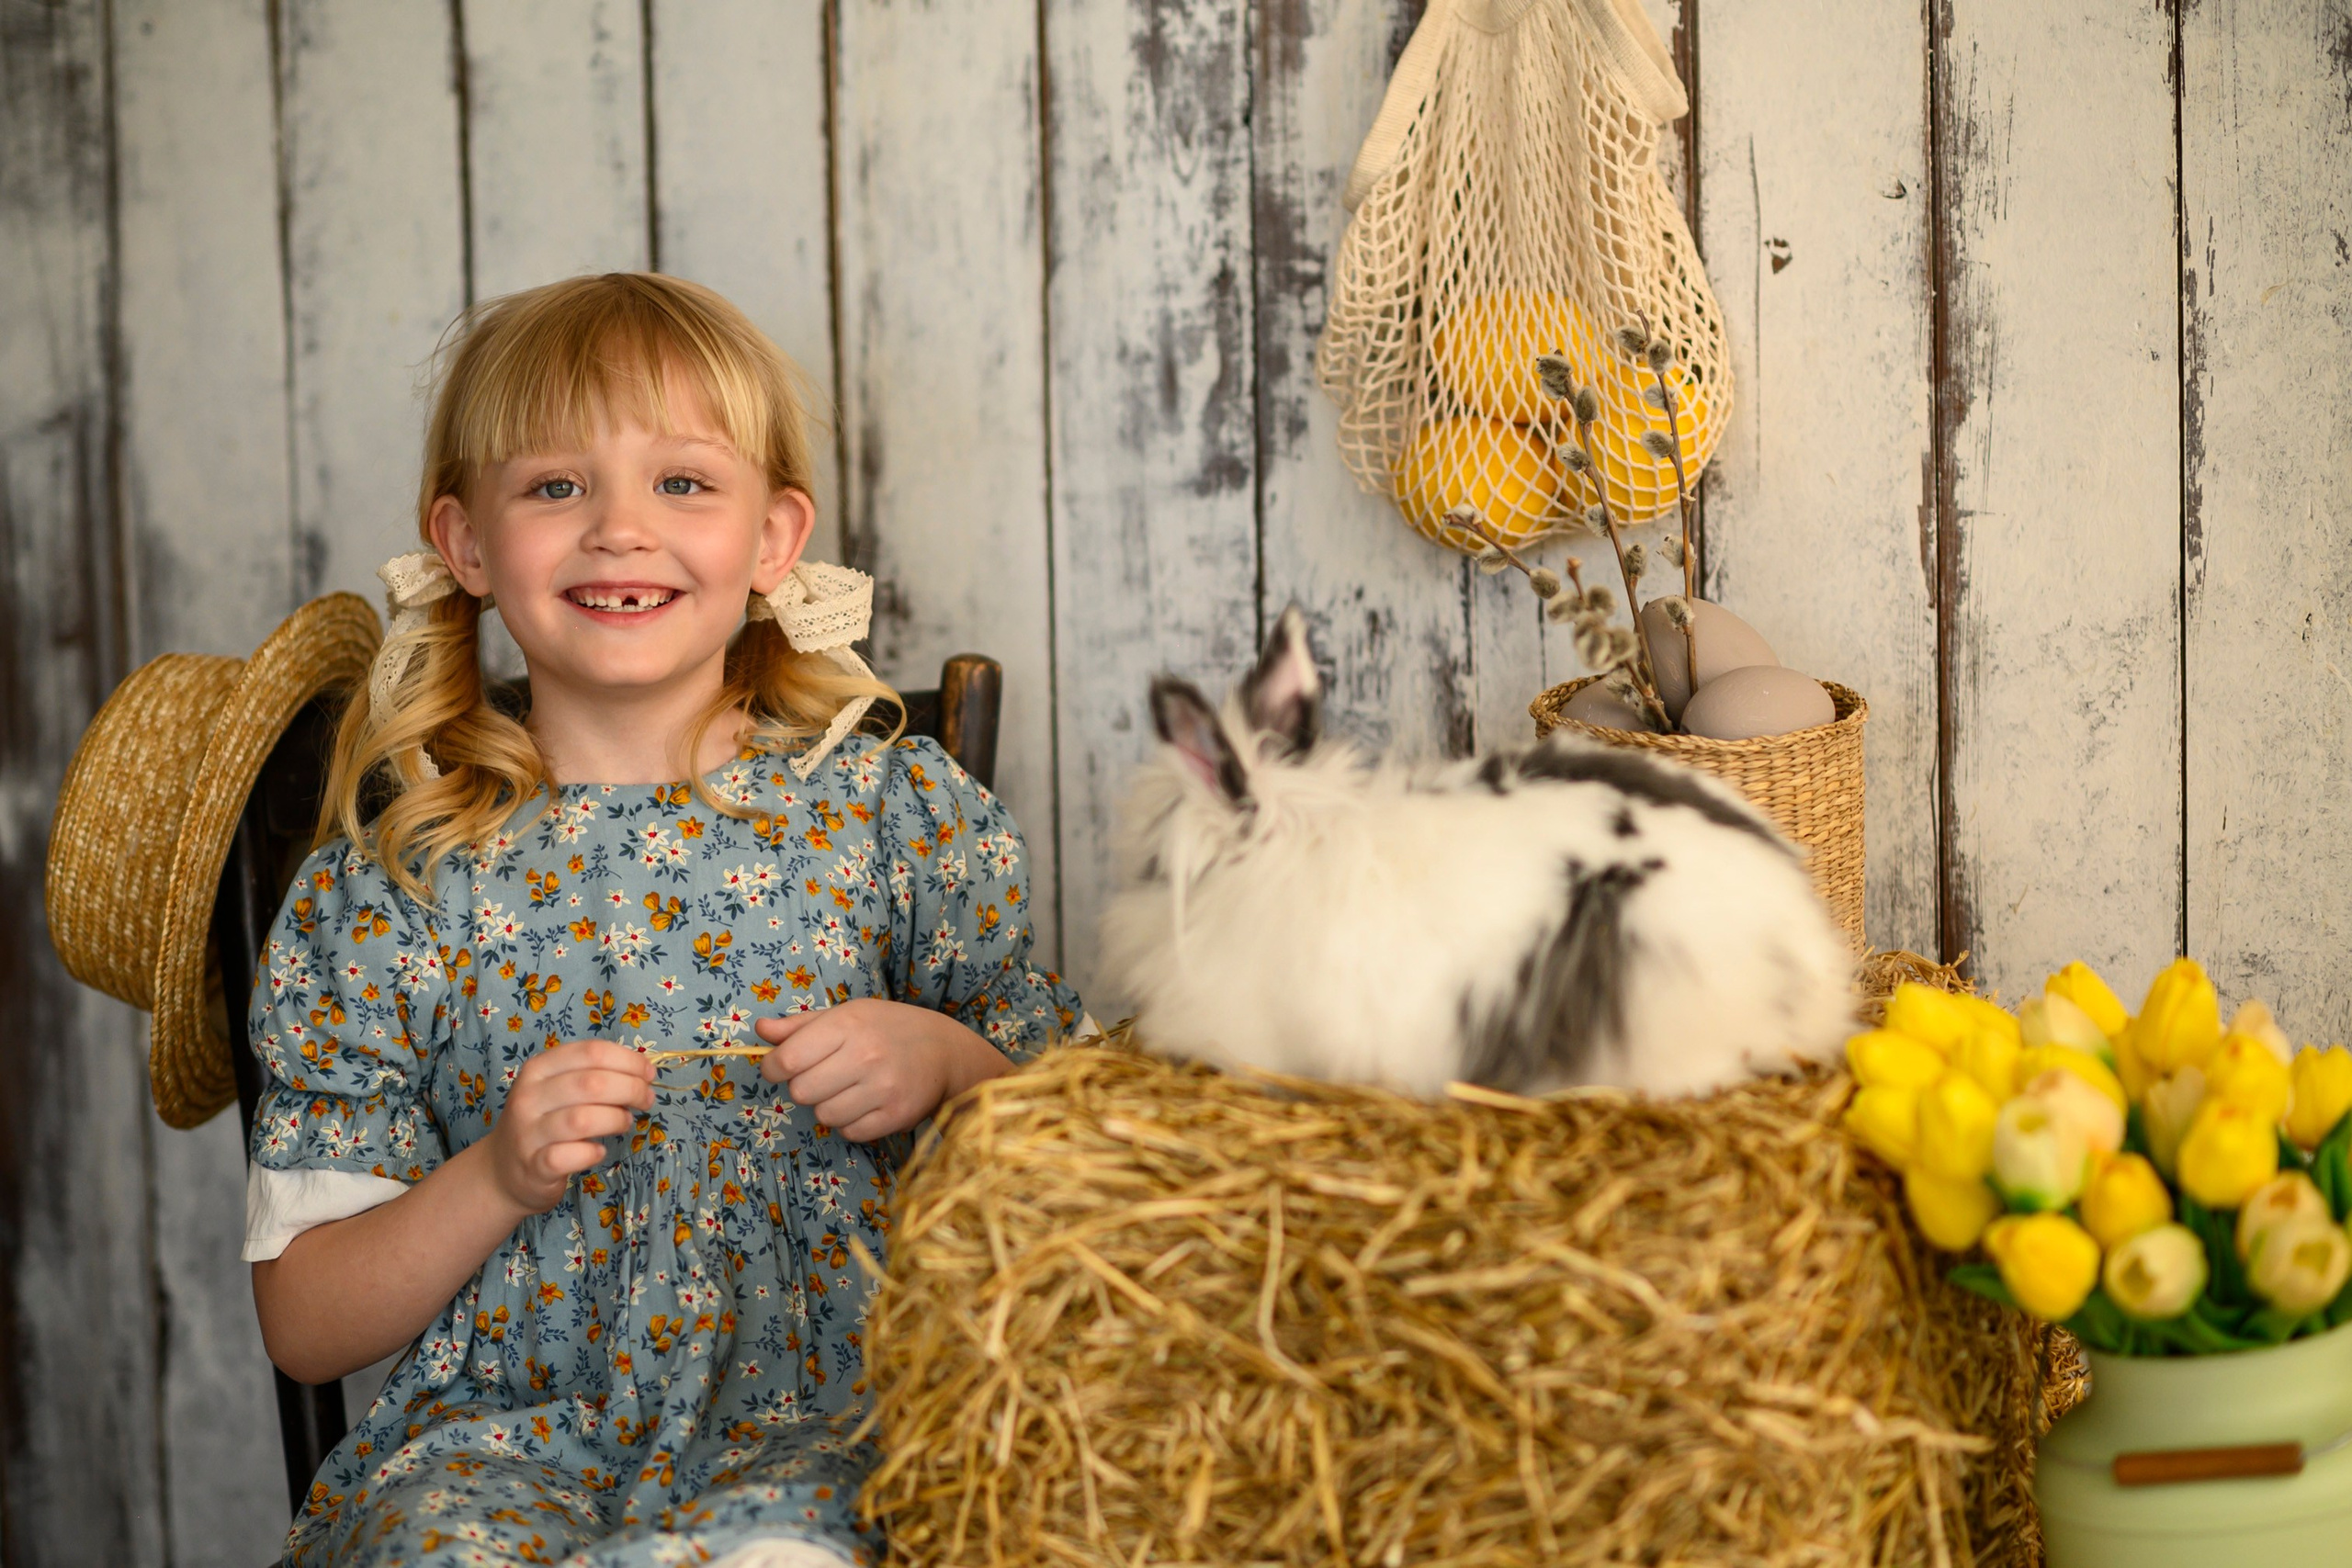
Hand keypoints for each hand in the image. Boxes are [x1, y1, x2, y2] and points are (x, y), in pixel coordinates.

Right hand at [484, 1039, 655, 1212]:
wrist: (503, 1172)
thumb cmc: (543, 1123)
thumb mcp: (557, 1089)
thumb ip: (592, 1074)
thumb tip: (642, 1071)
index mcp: (538, 1069)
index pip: (591, 1052)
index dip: (628, 1061)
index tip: (648, 1074)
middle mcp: (529, 1097)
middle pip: (592, 1083)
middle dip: (631, 1089)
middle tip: (646, 1100)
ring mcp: (528, 1133)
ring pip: (583, 1119)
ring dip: (615, 1119)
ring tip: (624, 1122)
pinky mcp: (534, 1166)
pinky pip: (569, 1156)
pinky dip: (593, 1153)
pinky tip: (600, 1152)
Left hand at [755, 998, 1012, 1140]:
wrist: (946, 1051)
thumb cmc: (888, 1028)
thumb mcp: (847, 1014)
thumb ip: (802, 1025)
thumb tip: (760, 1029)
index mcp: (848, 1024)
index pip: (788, 1059)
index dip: (774, 1068)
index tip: (781, 1068)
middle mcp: (866, 1055)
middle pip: (801, 1092)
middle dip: (805, 1087)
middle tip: (824, 1077)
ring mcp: (884, 1088)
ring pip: (824, 1116)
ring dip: (829, 1107)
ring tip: (850, 1090)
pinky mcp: (897, 1116)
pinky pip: (850, 1132)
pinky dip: (851, 1123)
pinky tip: (866, 1104)